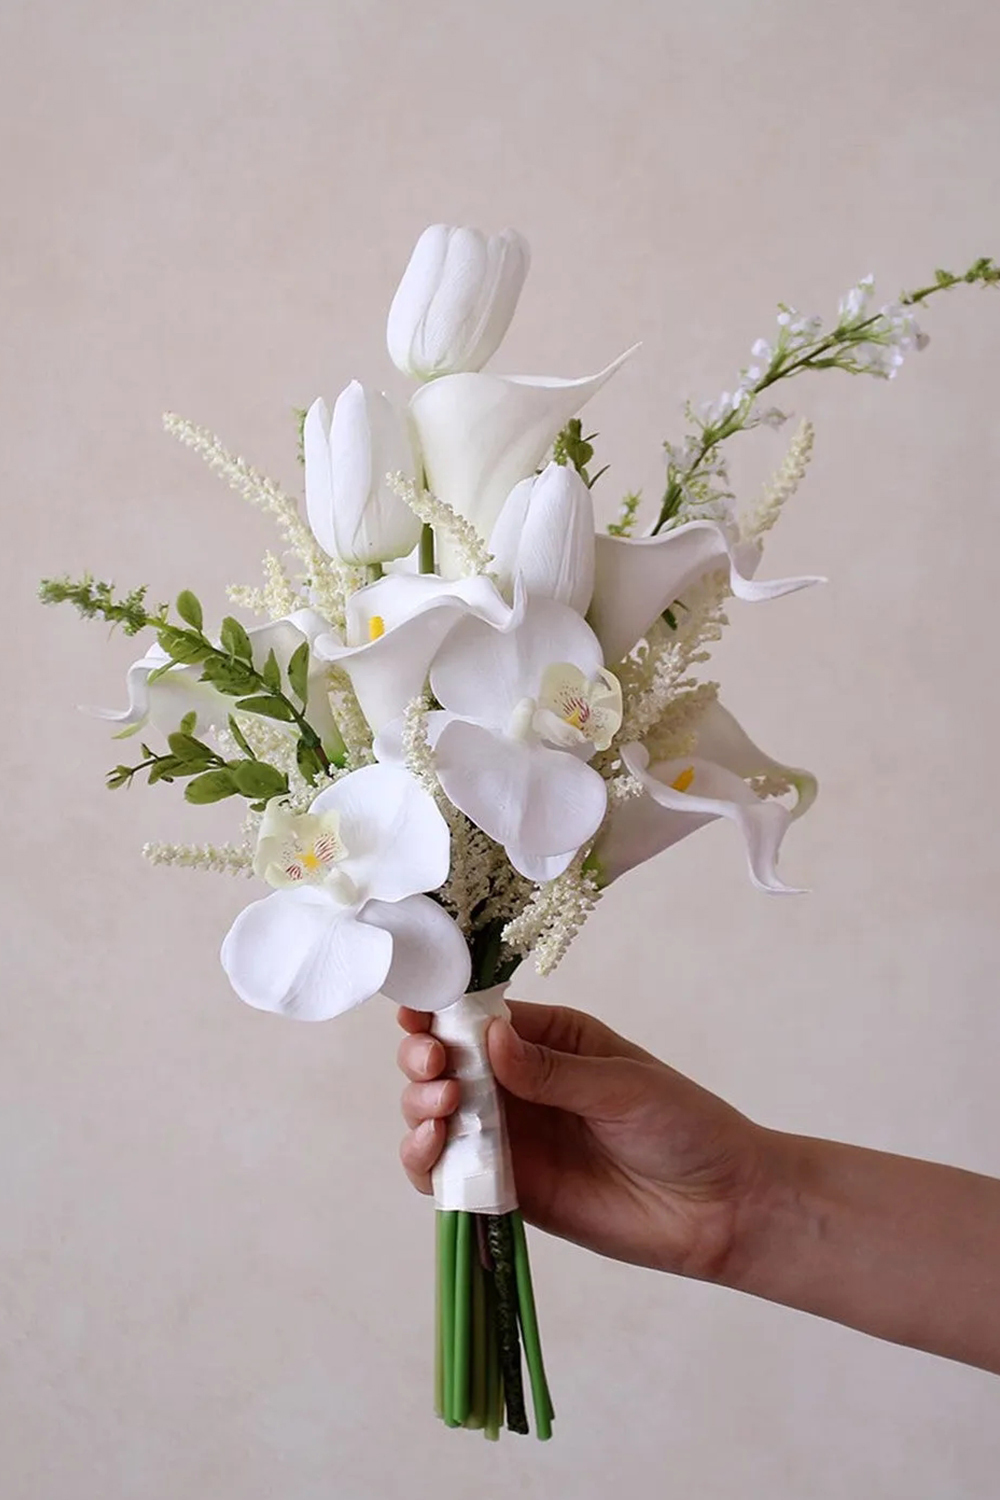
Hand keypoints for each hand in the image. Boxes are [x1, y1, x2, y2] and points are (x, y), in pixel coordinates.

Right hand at [397, 1000, 771, 1279]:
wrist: (719, 1208)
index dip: (441, 1013)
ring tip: (441, 1108)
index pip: (479, 1017)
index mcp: (549, 1040)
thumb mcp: (623, 1085)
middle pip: (446, 1063)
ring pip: (436, 1115)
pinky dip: (425, 1161)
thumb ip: (552, 1070)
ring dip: (419, 1107)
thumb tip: (488, 1039)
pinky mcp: (506, 1190)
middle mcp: (519, 1085)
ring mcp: (510, 1138)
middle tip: (433, 1067)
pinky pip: (449, 1173)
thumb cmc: (683, 1126)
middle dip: (425, 1059)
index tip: (417, 1017)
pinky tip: (432, 1148)